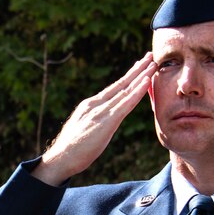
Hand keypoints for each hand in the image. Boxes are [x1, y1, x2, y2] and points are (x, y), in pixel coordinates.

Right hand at [33, 53, 156, 185]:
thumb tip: (101, 123)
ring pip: (125, 91)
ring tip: (153, 64)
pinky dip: (137, 92)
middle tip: (150, 56)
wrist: (60, 159)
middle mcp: (95, 104)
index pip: (113, 89)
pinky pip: (125, 104)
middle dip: (137, 69)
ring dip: (141, 76)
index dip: (128, 77)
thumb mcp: (83, 130)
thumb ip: (93, 122)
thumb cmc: (70, 150)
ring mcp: (100, 112)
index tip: (138, 66)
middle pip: (120, 84)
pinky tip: (146, 82)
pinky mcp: (106, 122)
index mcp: (89, 106)